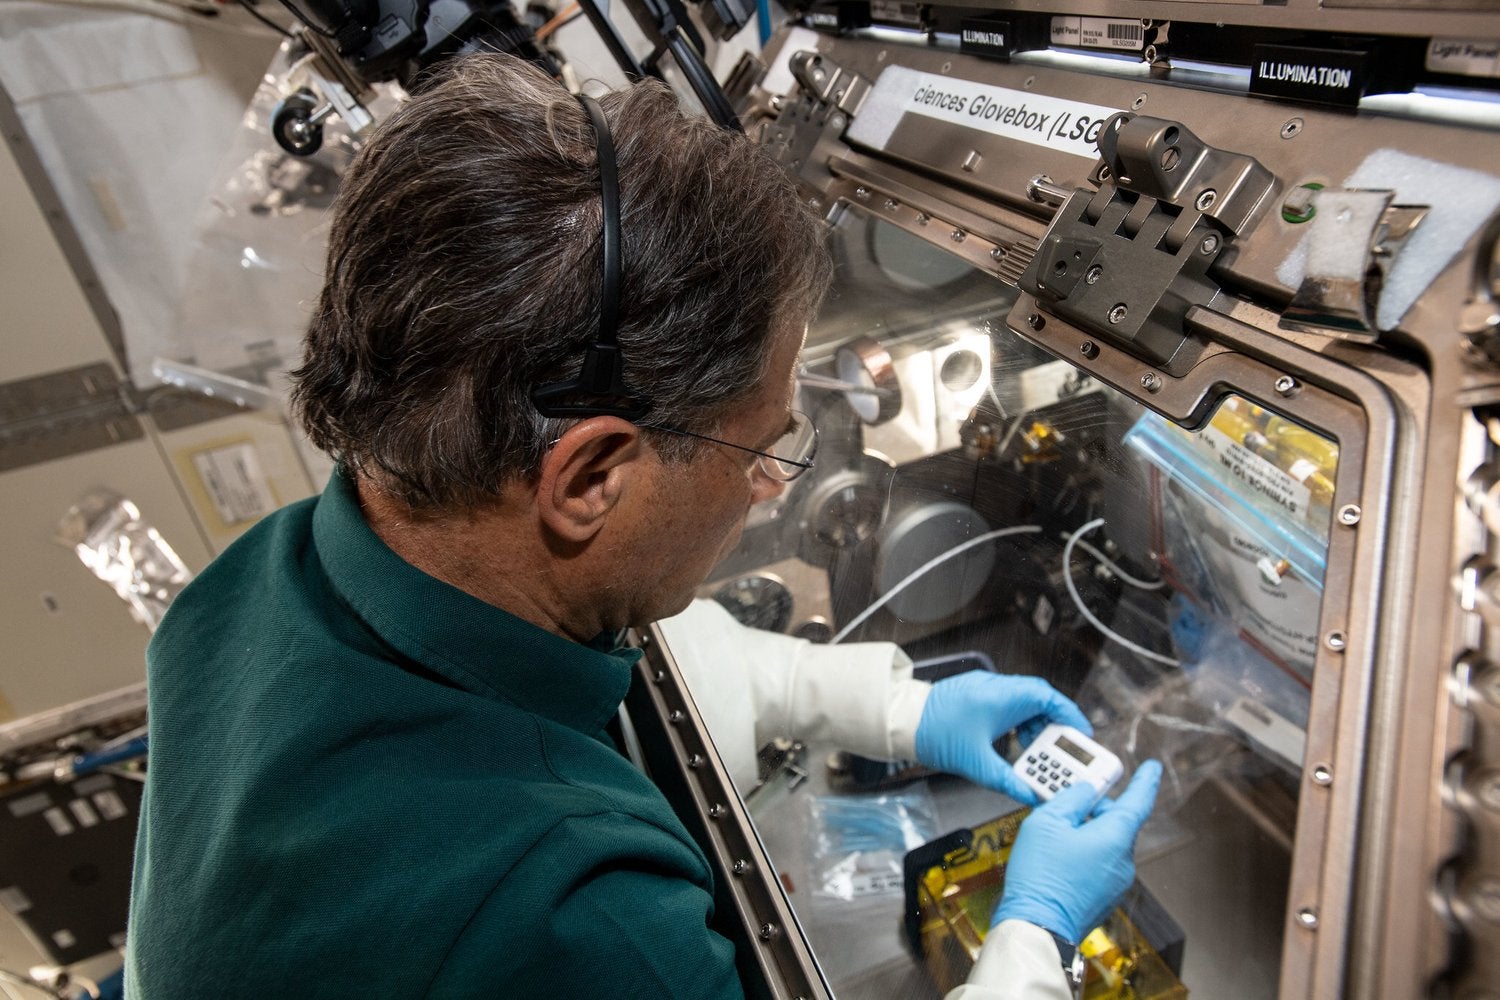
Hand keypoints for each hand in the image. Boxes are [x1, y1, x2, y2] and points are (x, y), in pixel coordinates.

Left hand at [913, 671, 1090, 802]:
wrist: (901, 720)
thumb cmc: (934, 734)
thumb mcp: (977, 765)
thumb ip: (1009, 782)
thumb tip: (1032, 796)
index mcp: (1002, 697)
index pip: (1049, 698)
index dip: (1070, 715)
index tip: (1082, 734)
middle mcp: (997, 687)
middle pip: (1040, 701)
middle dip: (1054, 725)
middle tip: (1064, 749)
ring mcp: (986, 689)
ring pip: (1024, 703)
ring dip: (1035, 726)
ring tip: (1039, 752)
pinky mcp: (976, 695)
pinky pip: (1008, 704)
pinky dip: (1018, 722)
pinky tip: (1016, 744)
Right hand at [991, 760, 1162, 942]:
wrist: (1036, 925)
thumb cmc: (1041, 876)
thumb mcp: (1047, 822)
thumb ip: (1071, 798)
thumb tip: (1085, 790)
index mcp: (1116, 838)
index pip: (1139, 801)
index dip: (1145, 781)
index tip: (1152, 768)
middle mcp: (1123, 861)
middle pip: (1115, 822)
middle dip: (1094, 809)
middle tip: (1067, 800)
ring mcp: (1115, 883)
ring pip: (1105, 844)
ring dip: (1086, 833)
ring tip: (1053, 833)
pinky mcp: (1104, 898)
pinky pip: (1099, 865)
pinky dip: (1084, 854)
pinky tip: (1058, 856)